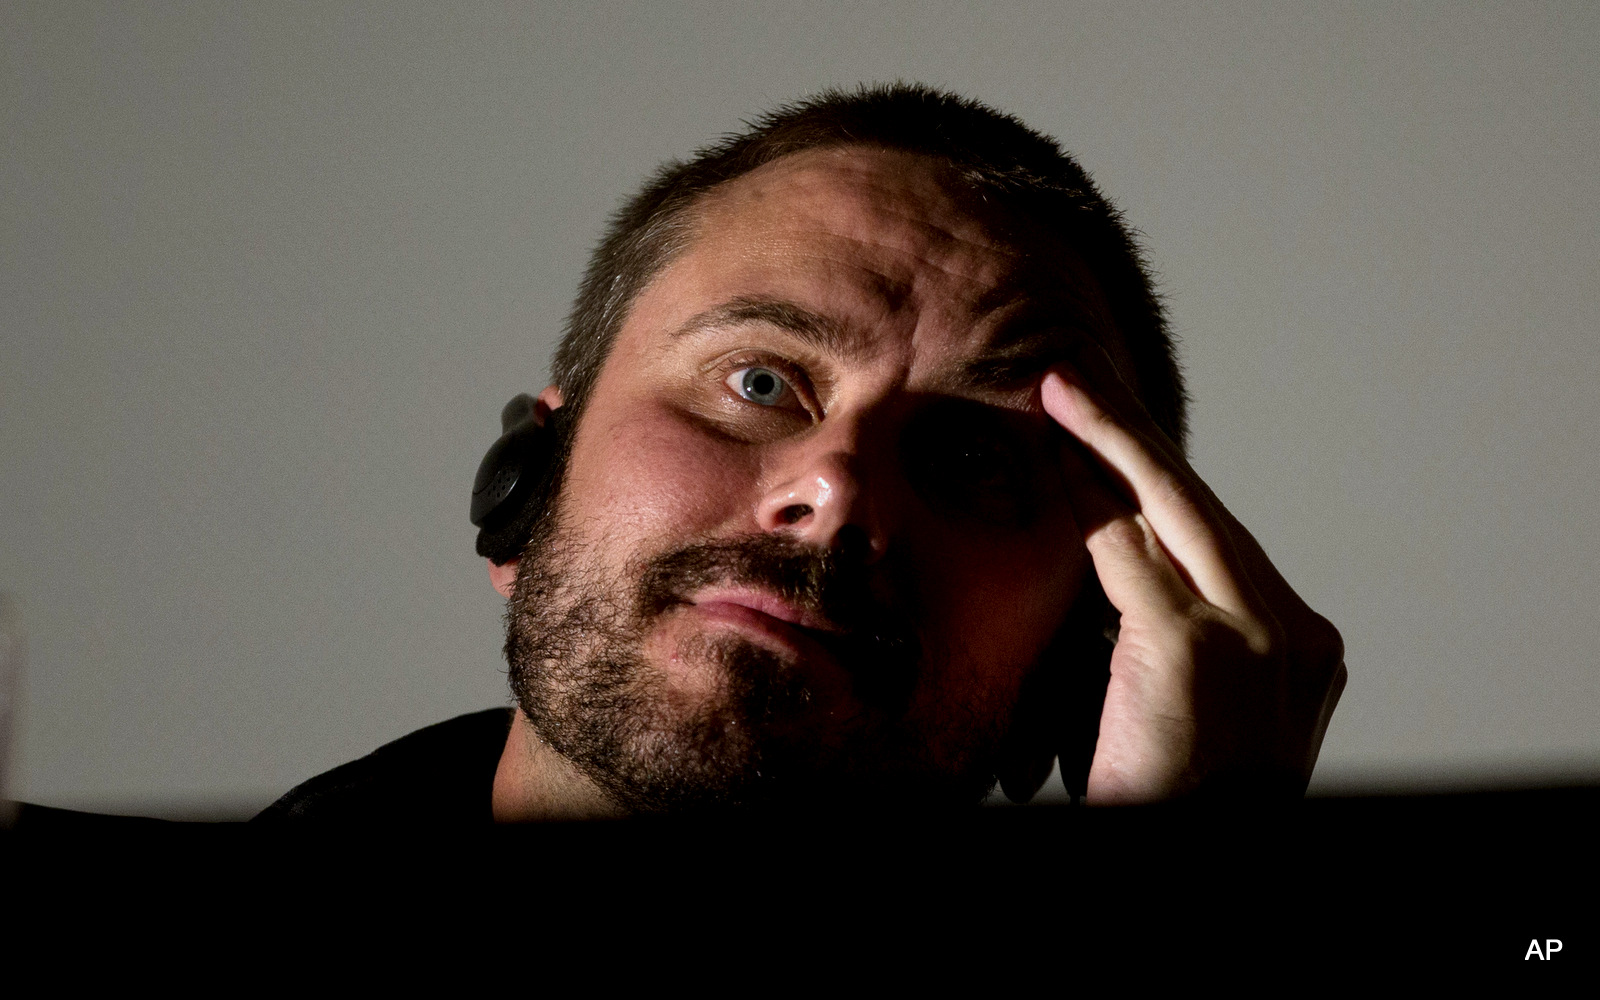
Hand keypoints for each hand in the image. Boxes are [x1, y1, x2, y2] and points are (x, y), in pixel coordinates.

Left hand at [1041, 342, 1346, 802]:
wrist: (1190, 853)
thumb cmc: (1173, 798)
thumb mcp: (1188, 705)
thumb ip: (1173, 632)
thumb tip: (1118, 557)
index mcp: (1303, 647)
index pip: (1222, 536)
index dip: (1163, 476)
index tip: (1118, 428)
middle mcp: (1296, 634)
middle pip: (1204, 506)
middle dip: (1134, 434)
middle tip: (1079, 376)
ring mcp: (1257, 638)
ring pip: (1171, 510)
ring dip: (1106, 442)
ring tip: (1060, 392)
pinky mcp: (1197, 649)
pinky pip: (1127, 552)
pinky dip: (1087, 496)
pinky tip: (1055, 451)